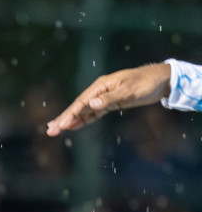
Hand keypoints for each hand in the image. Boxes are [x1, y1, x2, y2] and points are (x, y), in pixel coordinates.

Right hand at [46, 63, 170, 136]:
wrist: (161, 80)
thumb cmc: (146, 82)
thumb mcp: (129, 91)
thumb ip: (109, 98)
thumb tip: (91, 104)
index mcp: (101, 86)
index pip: (81, 102)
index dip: (70, 115)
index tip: (61, 126)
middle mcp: (99, 92)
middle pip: (78, 107)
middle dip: (64, 119)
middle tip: (50, 131)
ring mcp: (104, 98)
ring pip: (84, 111)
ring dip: (71, 120)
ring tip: (56, 129)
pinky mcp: (111, 104)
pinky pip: (94, 114)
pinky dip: (84, 120)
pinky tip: (74, 126)